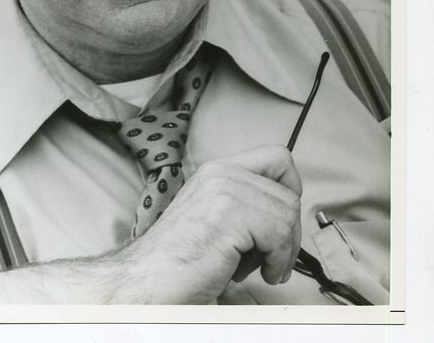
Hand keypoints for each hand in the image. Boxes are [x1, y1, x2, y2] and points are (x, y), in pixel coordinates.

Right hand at [117, 144, 301, 303]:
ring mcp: (223, 189)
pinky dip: (278, 261)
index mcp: (217, 171)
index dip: (290, 191)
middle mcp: (220, 172)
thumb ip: (247, 206)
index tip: (282, 224)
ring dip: (283, 251)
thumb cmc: (181, 262)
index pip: (277, 157)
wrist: (149, 281)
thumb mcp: (218, 220)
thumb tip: (288, 216)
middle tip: (272, 257)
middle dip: (290, 232)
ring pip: (288, 213)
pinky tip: (256, 274)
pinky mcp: (228, 213)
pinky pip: (280, 232)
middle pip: (289, 191)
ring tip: (257, 268)